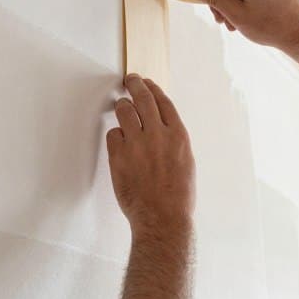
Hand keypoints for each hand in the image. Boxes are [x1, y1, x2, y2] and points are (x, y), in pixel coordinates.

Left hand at [106, 75, 195, 234]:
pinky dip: (116, 136)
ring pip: (124, 111)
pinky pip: (113, 134)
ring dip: (122, 106)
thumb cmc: (177, 196)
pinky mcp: (119, 155)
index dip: (153, 89)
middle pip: (143, 98)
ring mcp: (137, 144)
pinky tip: (119, 142)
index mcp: (178, 135)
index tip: (147, 82)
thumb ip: (173, 141)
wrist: (163, 218)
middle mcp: (157, 134)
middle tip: (129, 80)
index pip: (163, 102)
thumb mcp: (185, 162)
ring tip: (121, 107)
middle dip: (135, 84)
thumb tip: (162, 126)